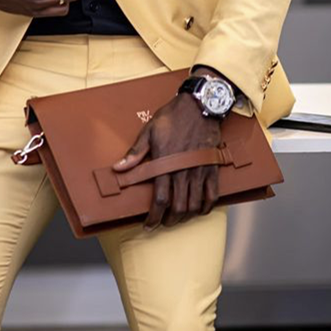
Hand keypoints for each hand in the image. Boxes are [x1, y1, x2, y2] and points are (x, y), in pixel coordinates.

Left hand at [113, 91, 220, 229]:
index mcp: (165, 163)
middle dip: (170, 220)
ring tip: (178, 218)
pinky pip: (212, 194)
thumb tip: (118, 168)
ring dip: (186, 216)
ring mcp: (199, 170)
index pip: (160, 199)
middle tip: (163, 223)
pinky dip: (206, 207)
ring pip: (195, 204)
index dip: (154, 217)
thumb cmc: (172, 117)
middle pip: (179, 207)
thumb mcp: (149, 131)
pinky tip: (200, 210)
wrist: (199, 105)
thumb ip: (135, 152)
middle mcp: (183, 170)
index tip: (149, 225)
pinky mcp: (212, 167)